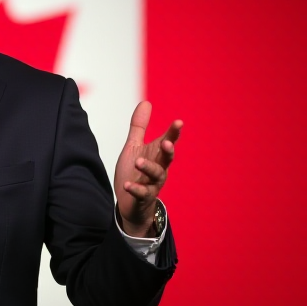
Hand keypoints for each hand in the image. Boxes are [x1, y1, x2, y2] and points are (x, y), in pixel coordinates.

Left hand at [113, 101, 181, 236]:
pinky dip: (135, 189)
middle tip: (167, 143)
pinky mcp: (142, 197)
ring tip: (138, 161)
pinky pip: (142, 193)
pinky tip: (127, 185)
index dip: (173, 133)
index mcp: (156, 154)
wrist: (130, 203)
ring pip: (156, 175)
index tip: (179, 122)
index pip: (167, 141)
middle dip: (168, 150)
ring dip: (149, 168)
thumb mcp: (134, 147)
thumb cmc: (134, 172)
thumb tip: (146, 102)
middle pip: (167, 158)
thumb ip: (139, 127)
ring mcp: (152, 183)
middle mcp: (159, 168)